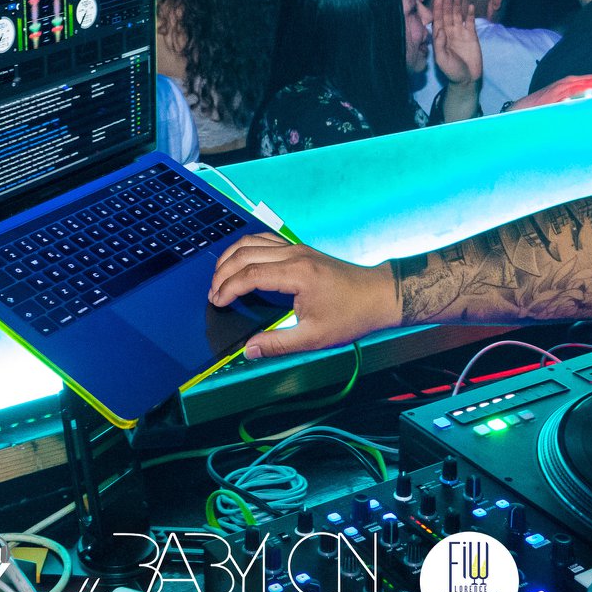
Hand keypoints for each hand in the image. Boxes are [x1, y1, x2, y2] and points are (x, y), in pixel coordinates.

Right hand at [209, 234, 400, 357]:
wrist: (379, 295)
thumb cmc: (351, 315)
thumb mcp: (314, 337)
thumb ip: (277, 344)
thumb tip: (249, 350)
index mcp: (296, 274)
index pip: (250, 274)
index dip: (227, 288)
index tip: (216, 302)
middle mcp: (294, 255)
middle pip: (245, 253)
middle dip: (222, 272)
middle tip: (212, 294)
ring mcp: (297, 249)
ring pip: (253, 241)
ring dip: (231, 257)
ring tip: (219, 277)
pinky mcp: (300, 250)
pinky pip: (265, 240)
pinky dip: (246, 248)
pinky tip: (240, 261)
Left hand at [432, 0, 481, 86]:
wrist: (467, 79)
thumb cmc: (452, 71)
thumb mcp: (442, 60)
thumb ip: (439, 45)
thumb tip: (438, 29)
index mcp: (440, 38)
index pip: (438, 20)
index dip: (438, 9)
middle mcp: (450, 33)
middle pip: (448, 15)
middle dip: (447, 3)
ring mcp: (461, 34)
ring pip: (458, 16)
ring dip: (457, 5)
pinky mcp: (472, 36)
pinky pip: (470, 22)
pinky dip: (470, 14)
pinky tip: (470, 5)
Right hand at [509, 74, 591, 111]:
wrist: (517, 112)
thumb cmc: (542, 111)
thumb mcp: (564, 106)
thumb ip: (580, 106)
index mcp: (574, 84)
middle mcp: (570, 83)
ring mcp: (562, 89)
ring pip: (590, 84)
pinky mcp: (555, 96)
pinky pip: (575, 93)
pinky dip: (588, 92)